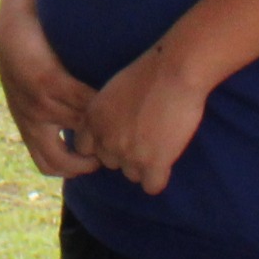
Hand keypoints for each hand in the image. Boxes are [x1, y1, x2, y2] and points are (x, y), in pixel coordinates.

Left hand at [0, 3, 99, 178]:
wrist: (14, 26)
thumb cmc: (30, 59)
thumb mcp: (36, 94)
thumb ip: (56, 114)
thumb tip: (86, 132)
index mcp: (28, 125)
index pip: (48, 164)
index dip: (73, 169)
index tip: (95, 159)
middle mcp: (31, 120)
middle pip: (61, 159)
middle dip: (87, 161)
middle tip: (108, 148)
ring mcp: (38, 103)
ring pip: (80, 127)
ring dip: (100, 127)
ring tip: (120, 119)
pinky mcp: (47, 82)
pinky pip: (83, 100)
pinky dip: (101, 102)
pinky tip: (116, 96)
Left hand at [82, 48, 210, 196]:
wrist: (173, 72)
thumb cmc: (149, 73)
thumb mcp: (114, 90)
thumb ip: (107, 114)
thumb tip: (113, 128)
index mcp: (93, 119)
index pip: (85, 148)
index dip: (103, 144)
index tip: (119, 135)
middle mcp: (106, 140)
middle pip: (111, 163)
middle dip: (126, 154)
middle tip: (147, 135)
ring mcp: (128, 154)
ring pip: (132, 175)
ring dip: (145, 164)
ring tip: (160, 142)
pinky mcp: (153, 164)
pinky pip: (152, 186)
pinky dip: (159, 177)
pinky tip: (167, 160)